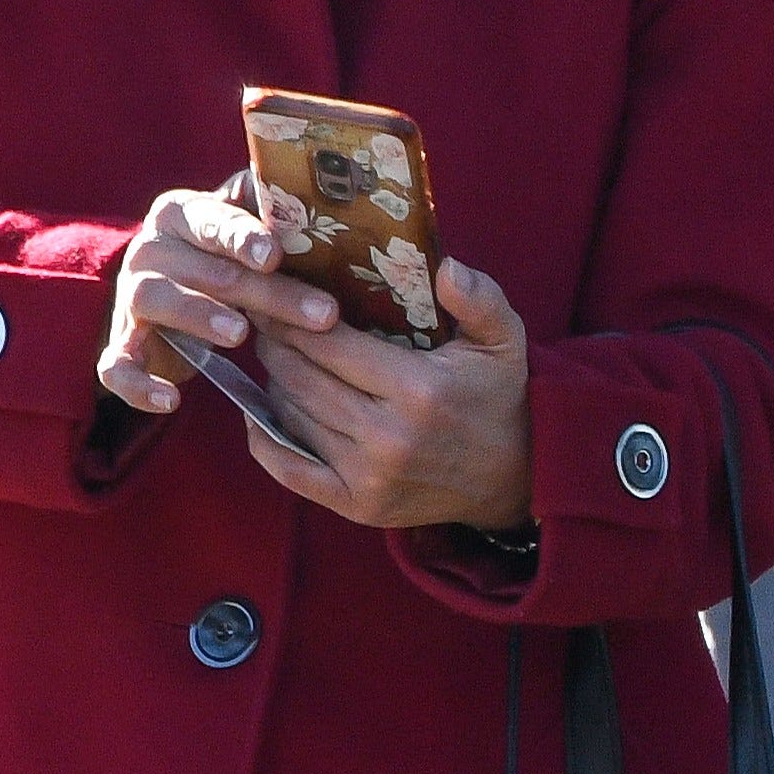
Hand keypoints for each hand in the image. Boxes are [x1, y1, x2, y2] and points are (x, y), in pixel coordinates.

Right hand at [101, 181, 333, 416]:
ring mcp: (129, 298)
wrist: (160, 296)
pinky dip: (139, 385)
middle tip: (321, 315)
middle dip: (268, 293)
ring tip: (241, 334)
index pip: (215, 222)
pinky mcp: (121, 344)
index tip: (275, 255)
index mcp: (180, 214)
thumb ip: (271, 211)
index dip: (245, 238)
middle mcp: (149, 250)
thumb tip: (320, 191)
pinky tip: (170, 401)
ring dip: (198, 316)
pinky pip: (118, 367)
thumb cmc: (217, 256)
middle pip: (209, 270)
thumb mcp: (242, 229)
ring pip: (157, 302)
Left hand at [238, 253, 541, 535]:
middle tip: (263, 320)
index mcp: (418, 390)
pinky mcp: (358, 506)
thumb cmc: (499, 396)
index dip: (292, 319)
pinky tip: (258, 413)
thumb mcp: (504, 340)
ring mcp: (369, 476)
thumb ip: (479, 300)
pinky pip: (290, 471)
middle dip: (274, 345)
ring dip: (273, 383)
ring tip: (271, 357)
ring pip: (293, 416)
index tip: (274, 297)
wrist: (515, 478)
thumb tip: (446, 268)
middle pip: (302, 379)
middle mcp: (388, 437)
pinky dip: (264, 441)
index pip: (330, 345)